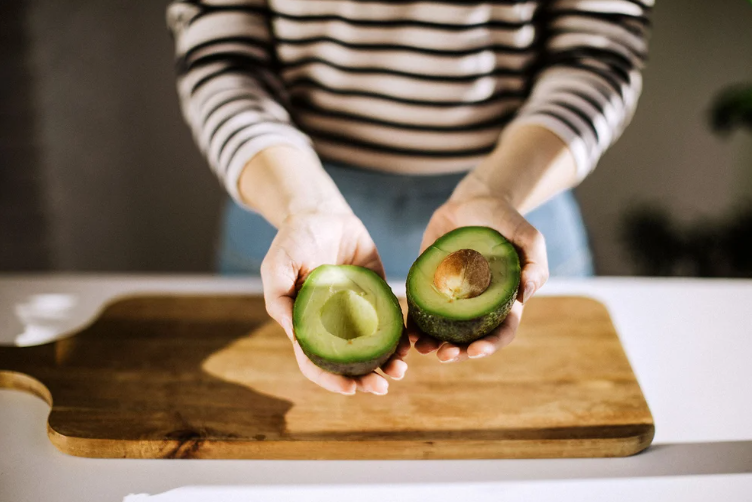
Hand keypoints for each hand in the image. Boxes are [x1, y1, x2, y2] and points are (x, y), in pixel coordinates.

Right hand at [261, 210, 409, 394]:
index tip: (351, 389)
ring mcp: (357, 310)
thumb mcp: (277, 267)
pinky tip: (410, 343)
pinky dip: (400, 335)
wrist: (322, 212)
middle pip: (349, 361)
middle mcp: (333, 323)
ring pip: (373, 346)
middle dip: (366, 378)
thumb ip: (280, 299)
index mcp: (307, 324)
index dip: (332, 379)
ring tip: (401, 370)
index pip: (316, 361)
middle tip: (384, 387)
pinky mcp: (377, 294)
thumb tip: (296, 336)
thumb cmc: (293, 240)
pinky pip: (391, 319)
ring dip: (387, 362)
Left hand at [409, 194, 548, 362]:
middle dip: (458, 352)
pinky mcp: (430, 285)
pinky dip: (414, 323)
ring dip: (433, 344)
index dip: (490, 345)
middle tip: (444, 355)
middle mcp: (477, 305)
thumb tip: (527, 293)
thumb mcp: (528, 237)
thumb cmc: (506, 220)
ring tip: (421, 349)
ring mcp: (453, 297)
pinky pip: (421, 309)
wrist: (473, 201)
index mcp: (504, 301)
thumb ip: (535, 263)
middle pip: (470, 338)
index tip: (475, 351)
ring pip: (443, 330)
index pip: (501, 331)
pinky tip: (407, 332)